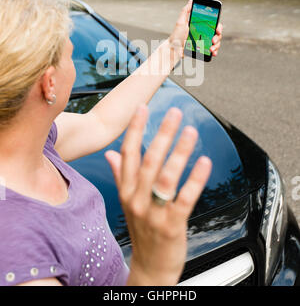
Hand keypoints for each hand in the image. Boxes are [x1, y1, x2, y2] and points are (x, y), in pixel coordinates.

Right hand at [105, 105, 211, 285]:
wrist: (150, 267)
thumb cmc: (142, 231)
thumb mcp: (127, 202)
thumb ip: (120, 175)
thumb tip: (112, 154)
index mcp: (126, 190)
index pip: (128, 154)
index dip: (136, 129)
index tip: (143, 108)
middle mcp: (136, 199)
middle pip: (148, 161)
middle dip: (162, 134)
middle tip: (174, 113)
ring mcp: (152, 213)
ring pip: (165, 177)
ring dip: (179, 152)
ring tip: (190, 131)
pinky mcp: (171, 226)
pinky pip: (184, 199)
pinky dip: (194, 180)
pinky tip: (204, 162)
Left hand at [168, 0, 223, 59]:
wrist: (174, 48)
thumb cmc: (176, 35)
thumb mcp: (180, 22)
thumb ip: (185, 11)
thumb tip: (191, 1)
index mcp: (201, 26)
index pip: (214, 24)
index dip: (218, 26)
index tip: (217, 29)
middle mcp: (204, 33)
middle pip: (217, 33)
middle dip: (218, 37)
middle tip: (213, 40)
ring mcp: (205, 42)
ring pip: (217, 42)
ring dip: (217, 45)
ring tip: (211, 49)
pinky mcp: (203, 50)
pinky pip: (213, 50)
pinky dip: (215, 51)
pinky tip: (213, 53)